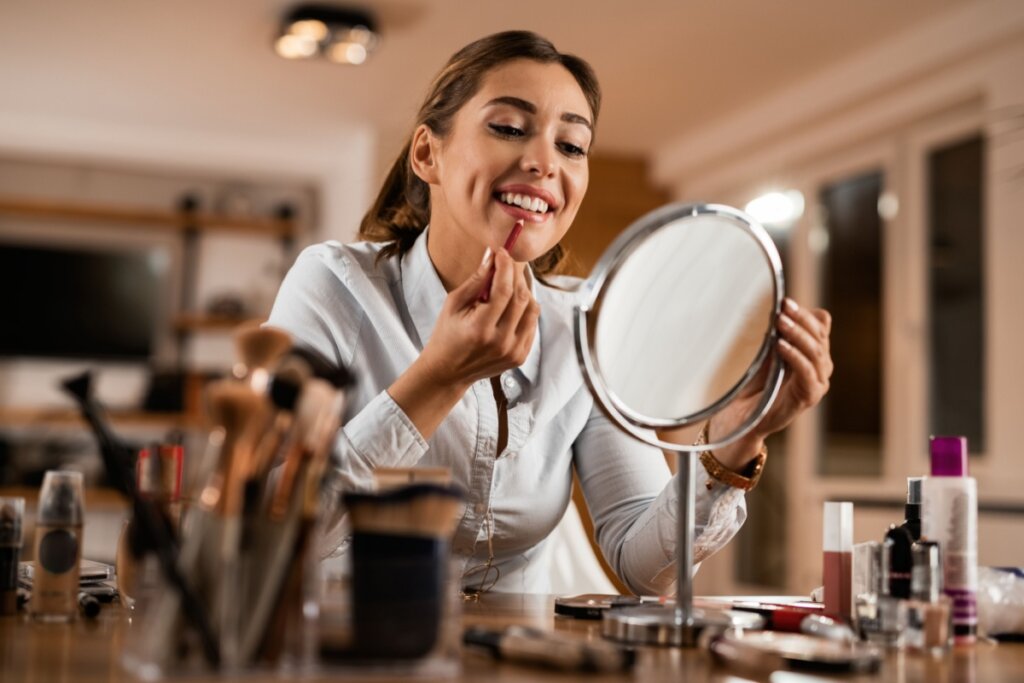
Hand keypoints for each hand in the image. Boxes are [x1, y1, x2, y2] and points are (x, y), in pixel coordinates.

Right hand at [415, 247, 539, 389]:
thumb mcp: (453, 304)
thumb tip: (493, 255)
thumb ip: (475, 280)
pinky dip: (525, 309)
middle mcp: (501, 342)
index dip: (506, 266)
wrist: (448, 372)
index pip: (504, 290)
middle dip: (515, 275)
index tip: (503, 252)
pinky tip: (511, 306)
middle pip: (521, 297)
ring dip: (523, 291)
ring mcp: (513, 351)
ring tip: (508, 285)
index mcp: (480, 328)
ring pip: (532, 309)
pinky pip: (532, 324)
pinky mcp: (520, 357)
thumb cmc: (447, 334)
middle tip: (507, 265)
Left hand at [710, 297, 832, 470]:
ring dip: (797, 334)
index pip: (820, 325)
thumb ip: (778, 334)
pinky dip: (794, 356)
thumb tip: (780, 307)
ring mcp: (818, 382)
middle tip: (784, 307)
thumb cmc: (755, 383)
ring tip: (780, 322)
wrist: (744, 416)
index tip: (785, 301)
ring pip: (816, 351)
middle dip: (801, 319)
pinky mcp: (810, 396)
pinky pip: (807, 372)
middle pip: (820, 335)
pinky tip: (780, 345)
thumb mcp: (767, 352)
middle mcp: (820, 366)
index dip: (805, 313)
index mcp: (813, 352)